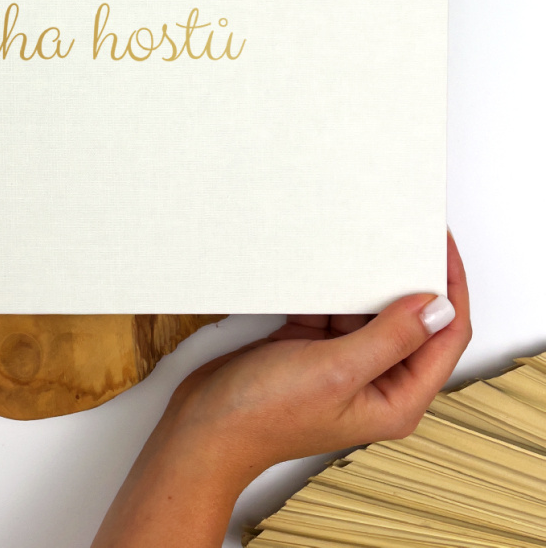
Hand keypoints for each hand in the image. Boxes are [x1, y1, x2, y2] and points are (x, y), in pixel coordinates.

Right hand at [93, 232, 470, 546]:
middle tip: (406, 234)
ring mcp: (342, 364)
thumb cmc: (266, 415)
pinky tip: (327, 264)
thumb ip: (389, 338)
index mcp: (396, 398)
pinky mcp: (311, 348)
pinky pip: (334, 309)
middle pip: (410, 321)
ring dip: (367, 280)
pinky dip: (332, 288)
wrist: (207, 424)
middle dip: (410, 279)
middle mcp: (375, 381)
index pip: (444, 336)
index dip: (451, 289)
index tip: (441, 245)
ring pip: (369, 311)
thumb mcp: (336, 371)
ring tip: (366, 242)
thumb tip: (437, 306)